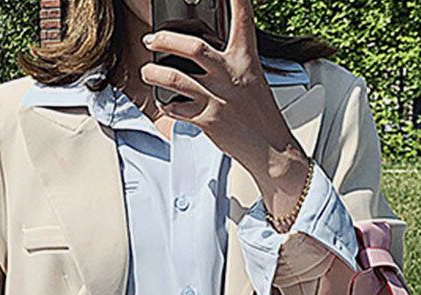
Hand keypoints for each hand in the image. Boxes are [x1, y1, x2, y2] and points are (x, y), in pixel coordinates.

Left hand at [140, 0, 310, 223]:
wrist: (271, 150)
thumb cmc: (260, 116)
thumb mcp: (252, 80)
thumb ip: (230, 63)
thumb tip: (201, 52)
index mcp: (245, 60)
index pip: (242, 19)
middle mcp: (231, 75)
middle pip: (191, 47)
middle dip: (164, 39)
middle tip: (151, 40)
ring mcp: (219, 98)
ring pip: (176, 77)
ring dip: (155, 73)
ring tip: (149, 72)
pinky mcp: (209, 120)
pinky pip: (177, 107)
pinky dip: (167, 103)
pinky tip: (165, 101)